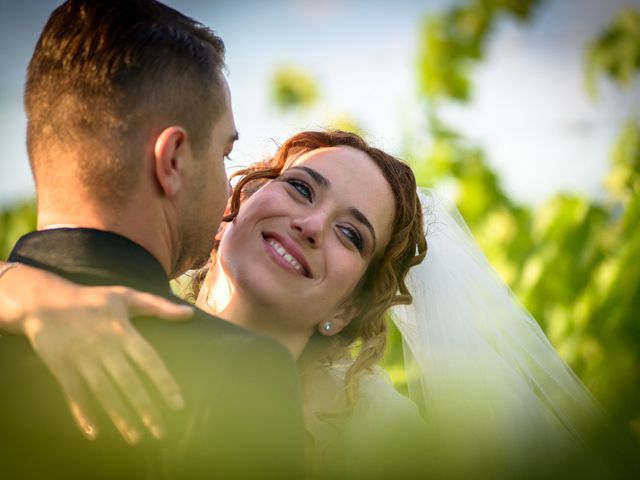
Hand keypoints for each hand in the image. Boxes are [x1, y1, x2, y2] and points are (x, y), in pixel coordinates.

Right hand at [0, 265, 192, 443]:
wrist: (44, 301)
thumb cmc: (92, 299)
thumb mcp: (126, 296)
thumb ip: (158, 306)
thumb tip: (189, 314)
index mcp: (123, 331)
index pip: (149, 361)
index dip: (164, 383)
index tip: (177, 405)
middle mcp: (104, 347)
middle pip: (129, 383)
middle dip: (146, 409)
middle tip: (160, 432)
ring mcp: (82, 359)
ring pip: (104, 393)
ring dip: (120, 417)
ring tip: (136, 437)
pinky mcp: (62, 368)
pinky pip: (74, 395)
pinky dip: (83, 414)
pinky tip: (95, 433)